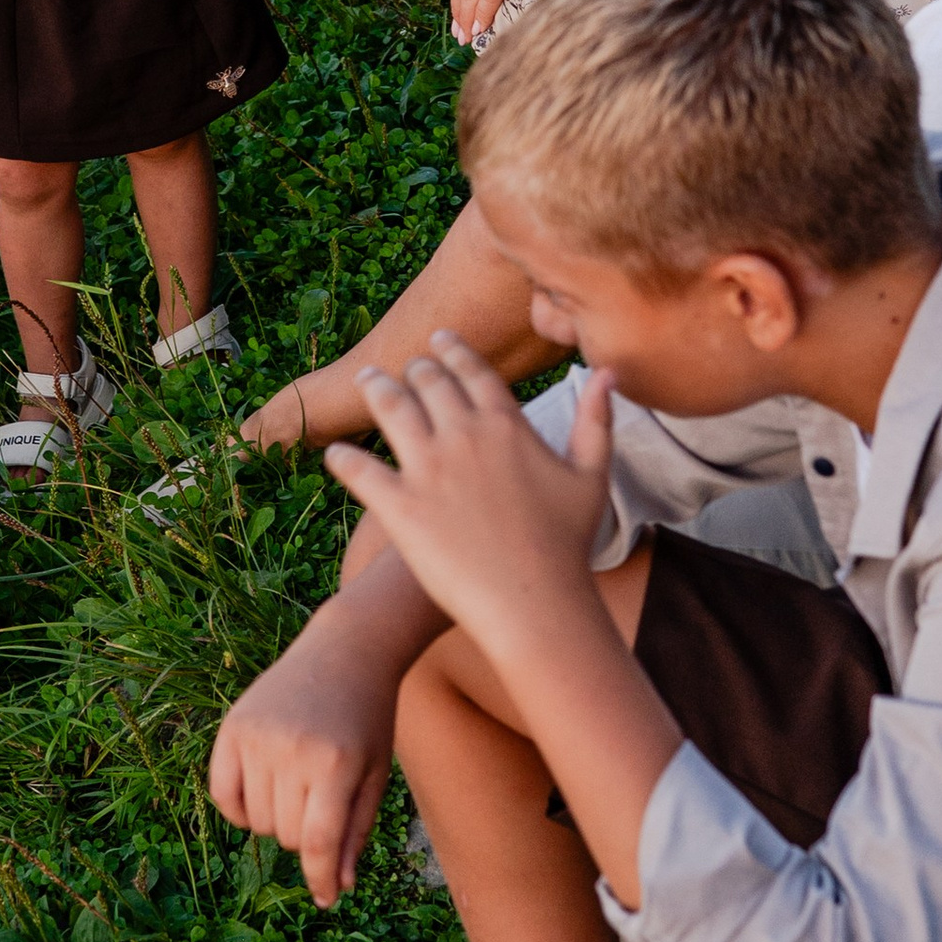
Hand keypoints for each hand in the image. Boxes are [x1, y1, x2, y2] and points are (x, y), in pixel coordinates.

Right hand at [208, 604, 406, 907]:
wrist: (344, 651)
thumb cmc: (368, 719)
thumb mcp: (374, 774)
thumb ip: (355, 832)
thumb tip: (336, 887)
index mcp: (334, 764)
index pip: (316, 842)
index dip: (319, 878)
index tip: (325, 899)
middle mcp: (290, 750)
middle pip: (285, 836)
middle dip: (305, 835)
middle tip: (322, 802)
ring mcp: (257, 737)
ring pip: (256, 822)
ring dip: (276, 819)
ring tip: (298, 785)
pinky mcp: (233, 727)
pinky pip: (223, 795)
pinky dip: (240, 808)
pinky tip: (262, 792)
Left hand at [325, 340, 615, 664]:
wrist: (536, 602)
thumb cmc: (568, 545)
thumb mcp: (592, 476)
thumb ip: (596, 420)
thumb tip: (607, 372)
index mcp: (506, 424)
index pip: (473, 371)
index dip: (454, 351)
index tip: (441, 339)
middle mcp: (463, 435)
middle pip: (427, 382)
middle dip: (413, 369)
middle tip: (402, 368)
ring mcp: (427, 469)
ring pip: (390, 409)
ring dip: (376, 390)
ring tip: (367, 383)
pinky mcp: (399, 506)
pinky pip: (360, 470)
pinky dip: (343, 458)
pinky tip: (335, 453)